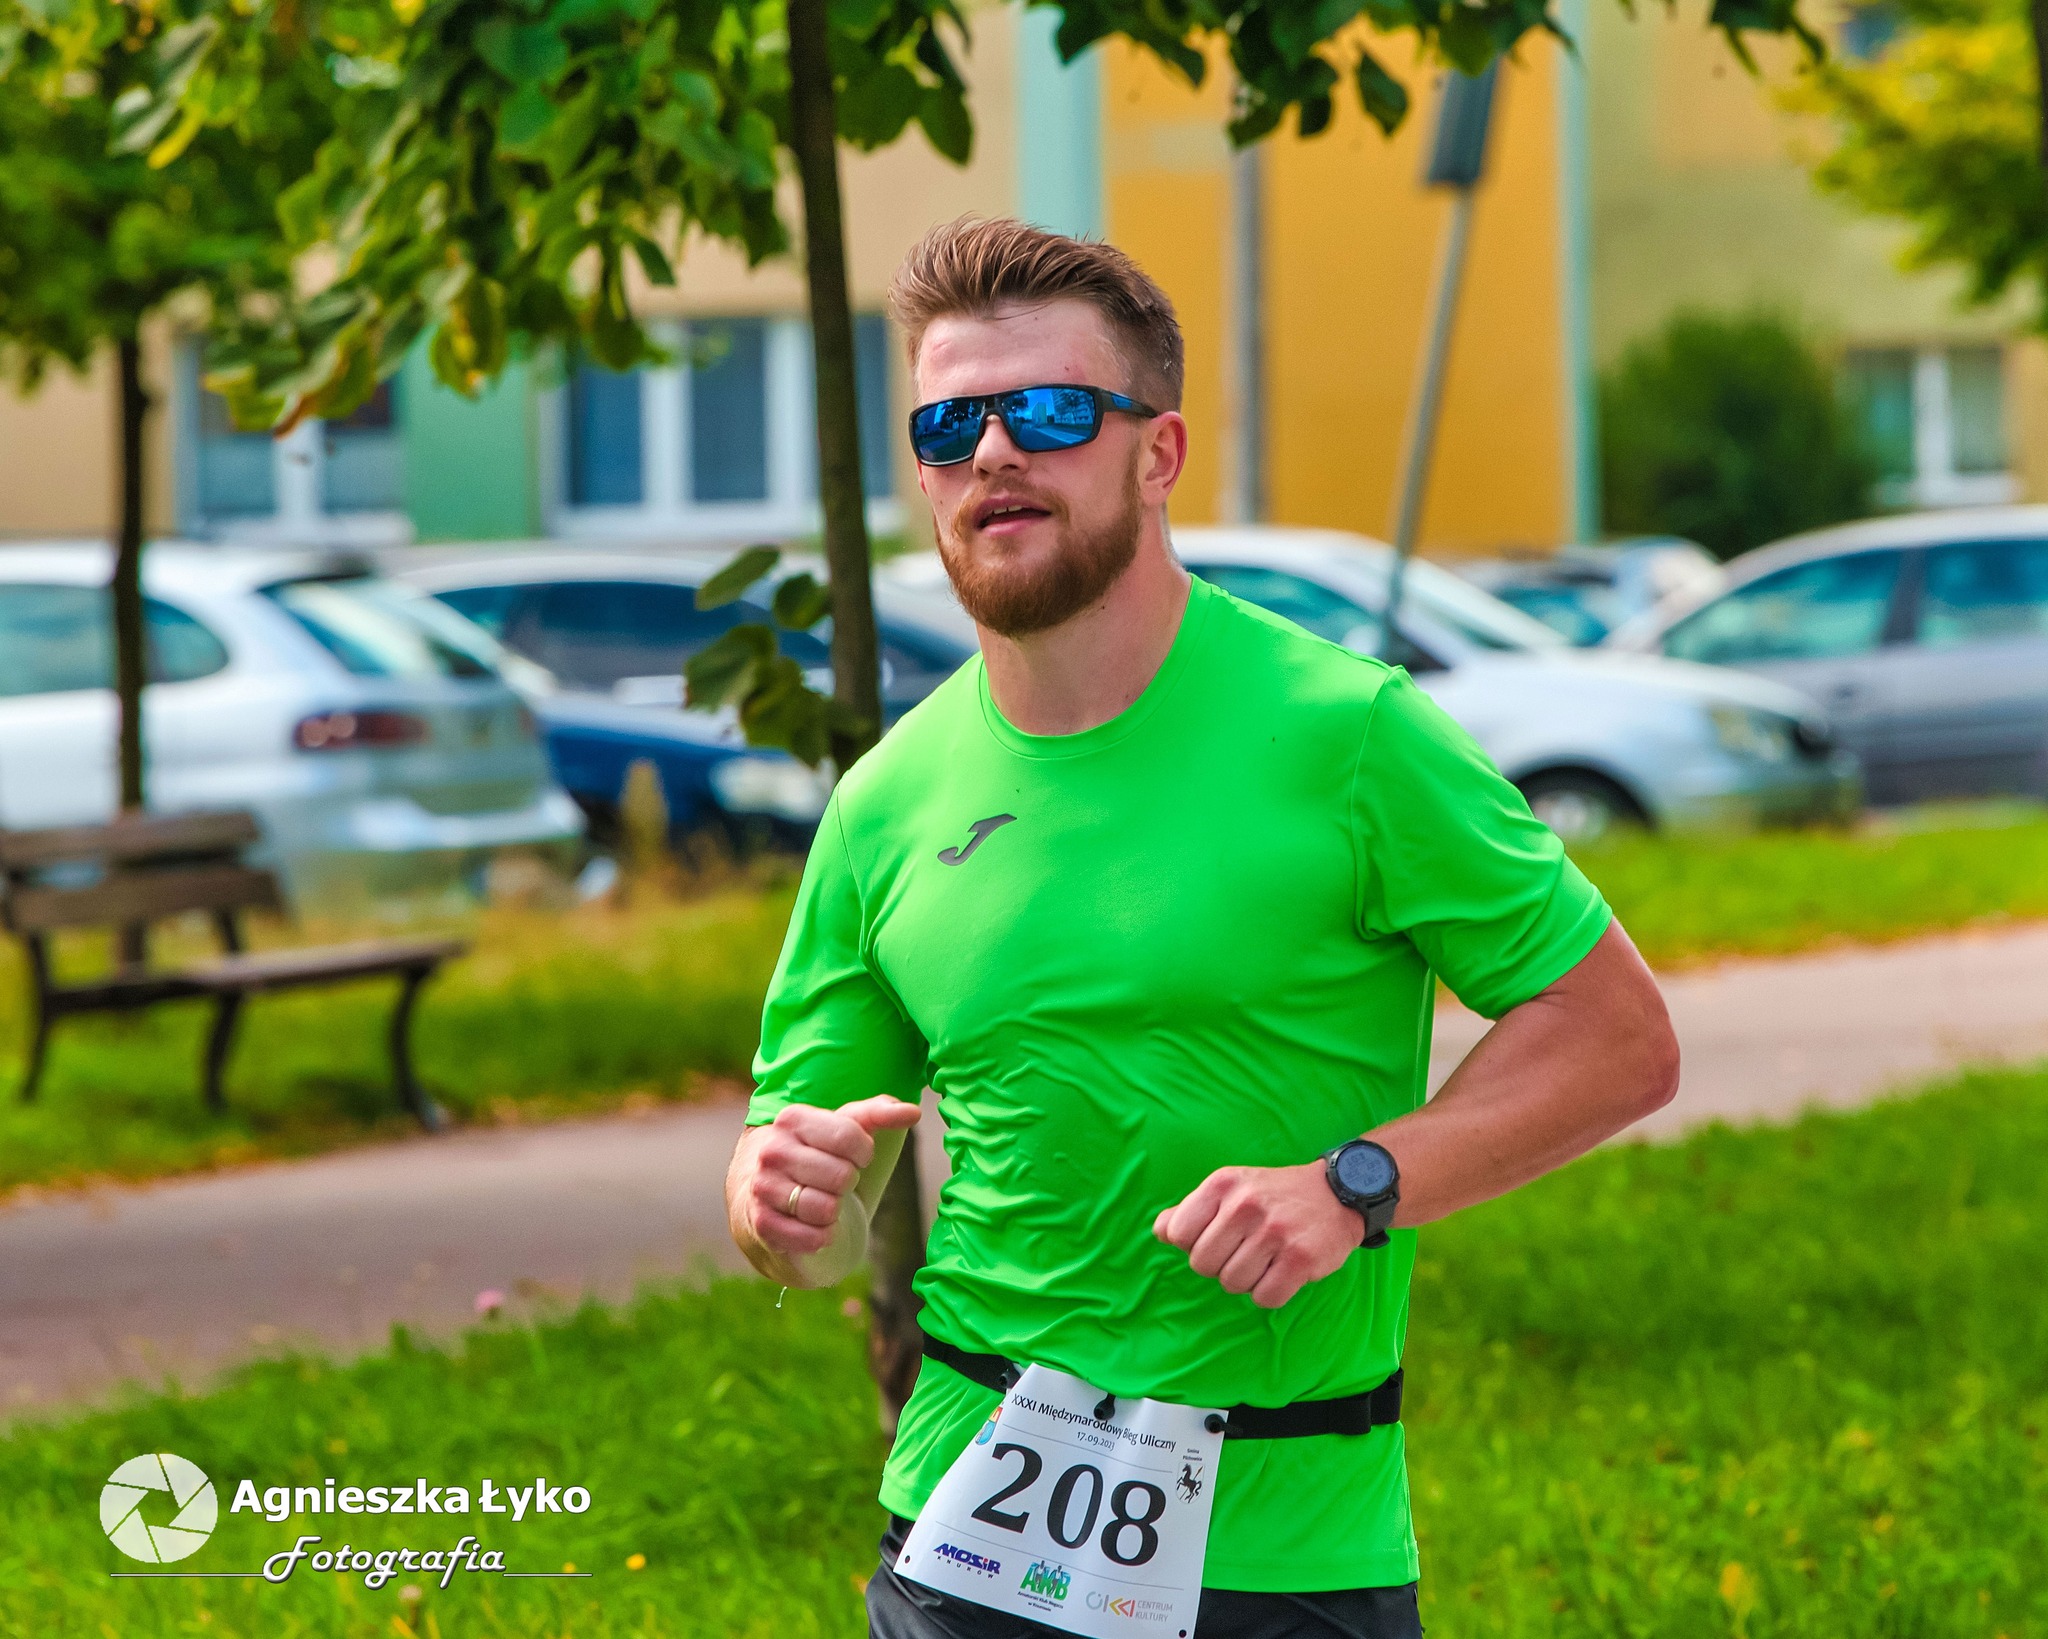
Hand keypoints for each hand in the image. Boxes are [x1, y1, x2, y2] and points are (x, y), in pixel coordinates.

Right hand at [737, 1096, 920, 1260]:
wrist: (774, 1192)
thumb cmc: (822, 1155)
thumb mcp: (849, 1128)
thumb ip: (881, 1113)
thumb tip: (913, 1112)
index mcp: (792, 1119)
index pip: (849, 1136)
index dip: (864, 1153)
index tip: (856, 1156)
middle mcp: (772, 1151)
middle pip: (841, 1176)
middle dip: (848, 1183)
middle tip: (835, 1182)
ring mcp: (763, 1188)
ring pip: (825, 1209)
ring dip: (834, 1212)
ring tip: (823, 1202)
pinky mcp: (762, 1224)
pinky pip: (810, 1238)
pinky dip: (822, 1237)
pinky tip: (815, 1225)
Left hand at [1153, 1162, 1362, 1308]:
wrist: (1338, 1193)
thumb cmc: (1274, 1196)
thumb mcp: (1230, 1189)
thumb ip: (1191, 1210)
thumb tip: (1160, 1232)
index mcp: (1223, 1184)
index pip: (1177, 1233)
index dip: (1193, 1244)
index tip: (1216, 1238)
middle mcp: (1246, 1205)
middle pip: (1202, 1264)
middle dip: (1219, 1266)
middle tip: (1244, 1251)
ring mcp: (1275, 1232)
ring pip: (1232, 1284)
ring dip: (1247, 1280)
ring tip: (1265, 1259)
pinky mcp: (1301, 1259)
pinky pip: (1265, 1297)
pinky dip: (1270, 1293)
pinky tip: (1281, 1271)